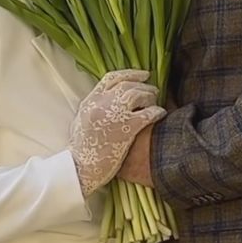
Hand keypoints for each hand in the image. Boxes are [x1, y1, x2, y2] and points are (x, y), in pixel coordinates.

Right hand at [69, 70, 164, 195]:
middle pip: (128, 85)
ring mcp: (115, 115)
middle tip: (153, 91)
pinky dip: (157, 111)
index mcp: (91, 100)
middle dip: (144, 86)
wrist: (81, 169)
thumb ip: (94, 106)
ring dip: (150, 97)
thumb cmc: (81, 148)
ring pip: (139, 95)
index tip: (144, 75)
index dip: (131, 73)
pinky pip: (148, 114)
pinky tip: (160, 114)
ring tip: (155, 102)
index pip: (112, 78)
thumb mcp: (81, 120)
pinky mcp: (126, 129)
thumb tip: (107, 98)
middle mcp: (102, 104)